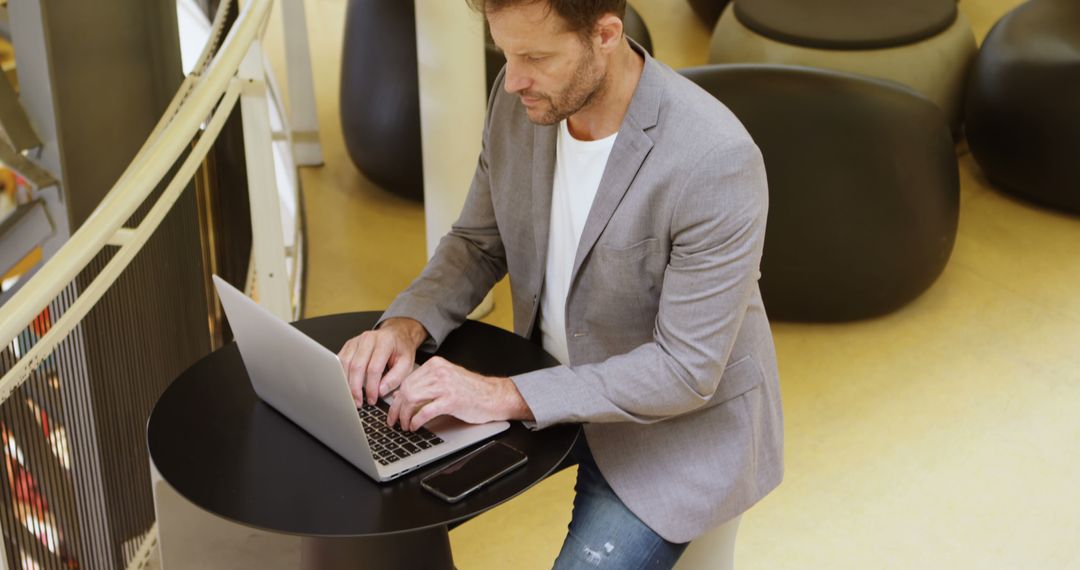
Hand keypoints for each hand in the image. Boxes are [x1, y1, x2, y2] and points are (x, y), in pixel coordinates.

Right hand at [337, 318, 427, 405]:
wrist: (397, 335)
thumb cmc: (401, 350)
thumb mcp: (407, 364)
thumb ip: (395, 378)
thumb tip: (380, 391)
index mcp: (384, 342)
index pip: (374, 368)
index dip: (371, 387)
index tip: (372, 399)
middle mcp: (368, 338)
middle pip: (356, 366)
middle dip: (356, 388)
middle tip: (358, 402)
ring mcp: (356, 341)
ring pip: (345, 364)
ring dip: (346, 383)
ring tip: (351, 397)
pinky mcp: (348, 345)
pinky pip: (339, 361)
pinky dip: (340, 375)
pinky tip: (345, 386)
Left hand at [387, 356, 533, 430]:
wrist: (494, 396)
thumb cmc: (472, 391)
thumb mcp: (447, 380)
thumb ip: (428, 384)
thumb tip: (403, 397)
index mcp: (436, 365)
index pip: (407, 381)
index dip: (397, 399)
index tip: (393, 410)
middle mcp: (439, 372)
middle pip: (406, 390)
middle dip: (397, 409)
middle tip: (394, 421)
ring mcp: (445, 385)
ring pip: (412, 400)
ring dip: (405, 416)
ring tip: (405, 426)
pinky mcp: (451, 400)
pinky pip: (425, 411)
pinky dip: (416, 421)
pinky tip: (415, 426)